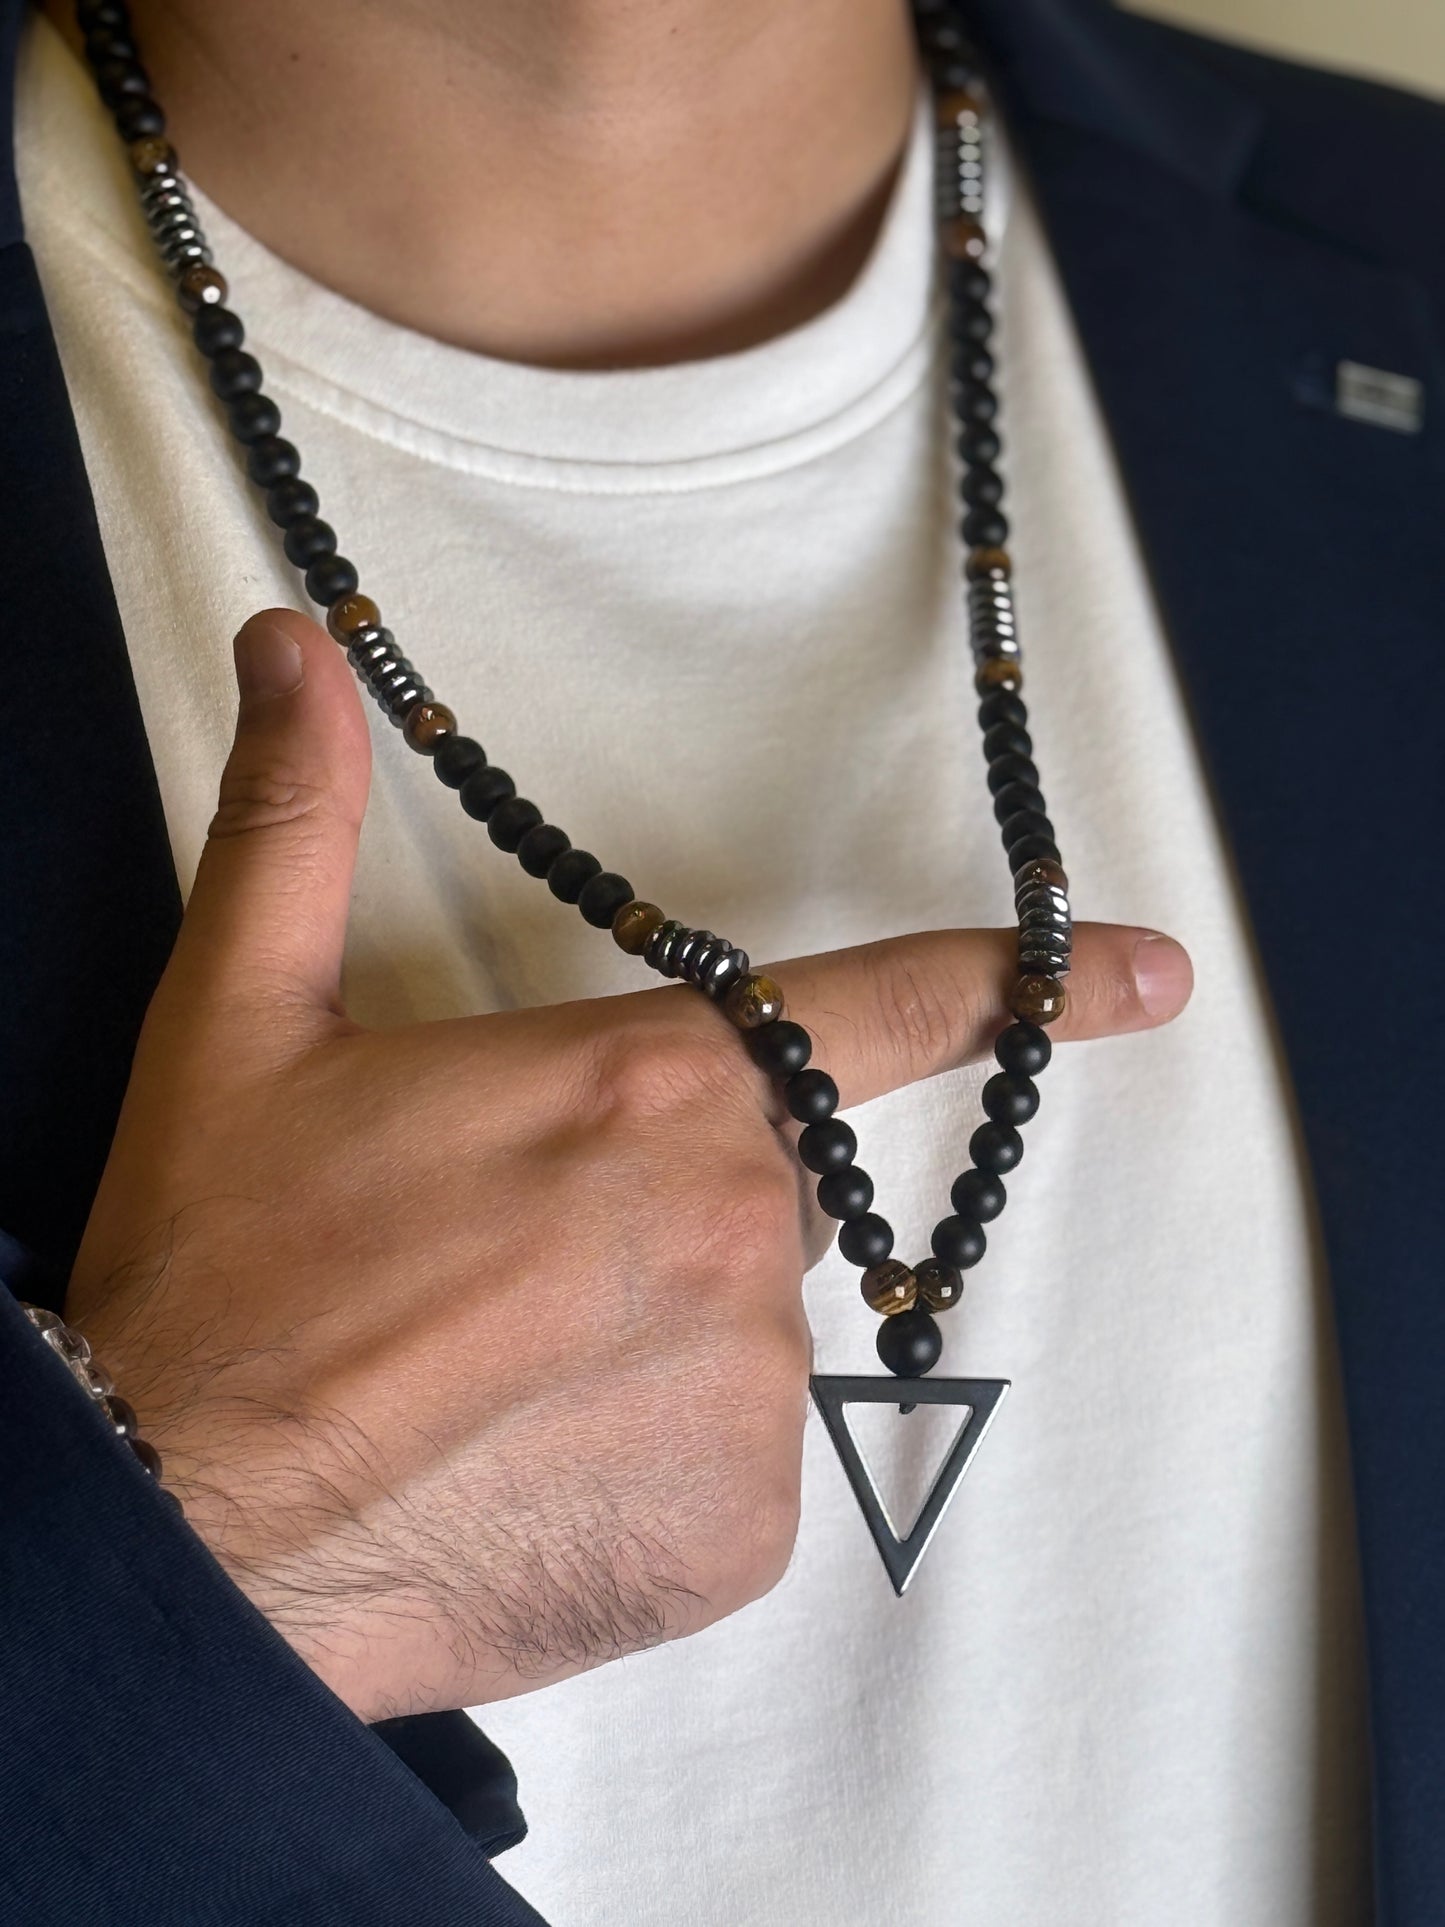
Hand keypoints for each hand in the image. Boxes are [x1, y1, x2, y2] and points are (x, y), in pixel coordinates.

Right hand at [67, 610, 1192, 1722]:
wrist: (188, 1526)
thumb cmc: (221, 1271)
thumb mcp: (241, 1024)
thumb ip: (302, 822)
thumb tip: (298, 651)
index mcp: (648, 1089)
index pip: (888, 1011)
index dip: (1031, 988)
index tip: (1154, 976)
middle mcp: (733, 1234)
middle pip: (768, 1188)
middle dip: (662, 1200)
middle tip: (499, 1258)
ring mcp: (747, 1394)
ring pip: (745, 1331)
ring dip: (646, 1336)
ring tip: (486, 1372)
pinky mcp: (738, 1532)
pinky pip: (731, 1464)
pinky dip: (649, 1457)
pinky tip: (521, 1463)